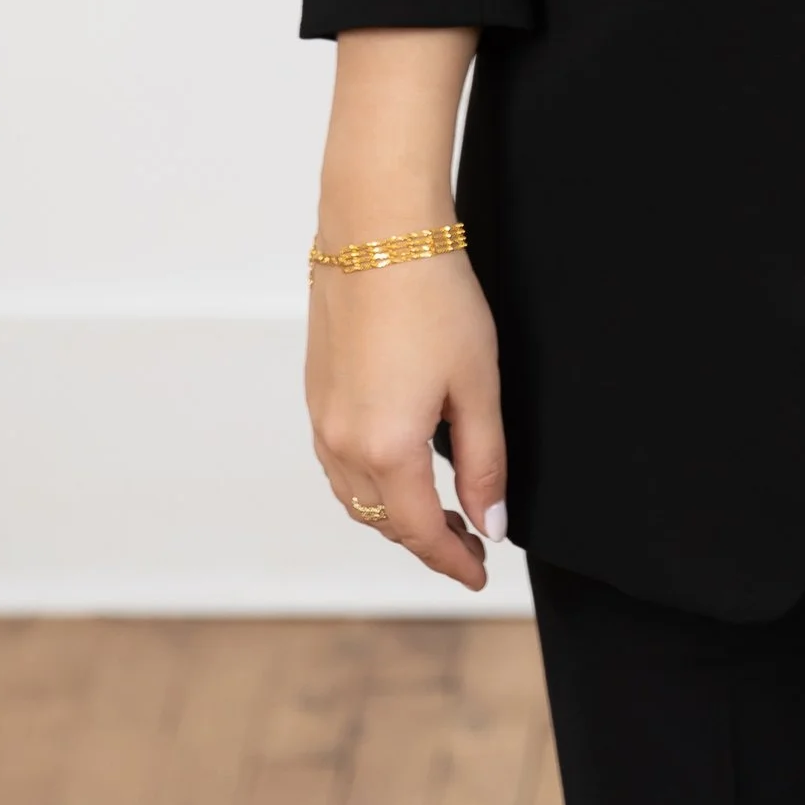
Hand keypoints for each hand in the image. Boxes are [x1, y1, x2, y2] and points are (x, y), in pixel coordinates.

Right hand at [305, 248, 506, 590]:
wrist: (377, 230)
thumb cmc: (435, 297)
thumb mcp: (478, 384)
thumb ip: (485, 462)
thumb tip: (490, 523)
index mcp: (387, 449)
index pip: (421, 533)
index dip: (453, 560)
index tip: (480, 574)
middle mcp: (342, 445)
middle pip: (383, 522)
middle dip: (427, 539)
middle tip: (471, 539)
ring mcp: (321, 420)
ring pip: (355, 497)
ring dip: (394, 514)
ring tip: (440, 509)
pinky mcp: (315, 393)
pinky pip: (337, 464)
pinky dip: (368, 483)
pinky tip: (398, 467)